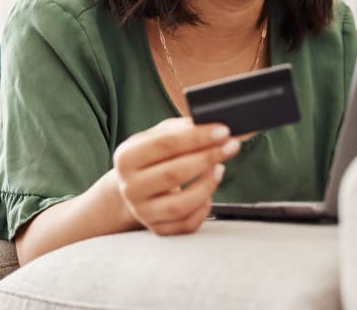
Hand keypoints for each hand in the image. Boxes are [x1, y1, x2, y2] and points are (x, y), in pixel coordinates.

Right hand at [112, 117, 240, 235]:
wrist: (133, 187)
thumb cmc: (150, 158)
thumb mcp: (157, 136)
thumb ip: (180, 129)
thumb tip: (208, 127)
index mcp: (126, 158)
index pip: (164, 145)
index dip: (197, 137)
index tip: (222, 131)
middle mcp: (130, 187)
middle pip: (173, 174)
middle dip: (208, 157)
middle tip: (230, 146)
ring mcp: (142, 211)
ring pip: (181, 205)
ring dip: (208, 185)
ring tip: (219, 168)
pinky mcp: (158, 229)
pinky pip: (187, 224)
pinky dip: (204, 207)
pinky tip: (209, 191)